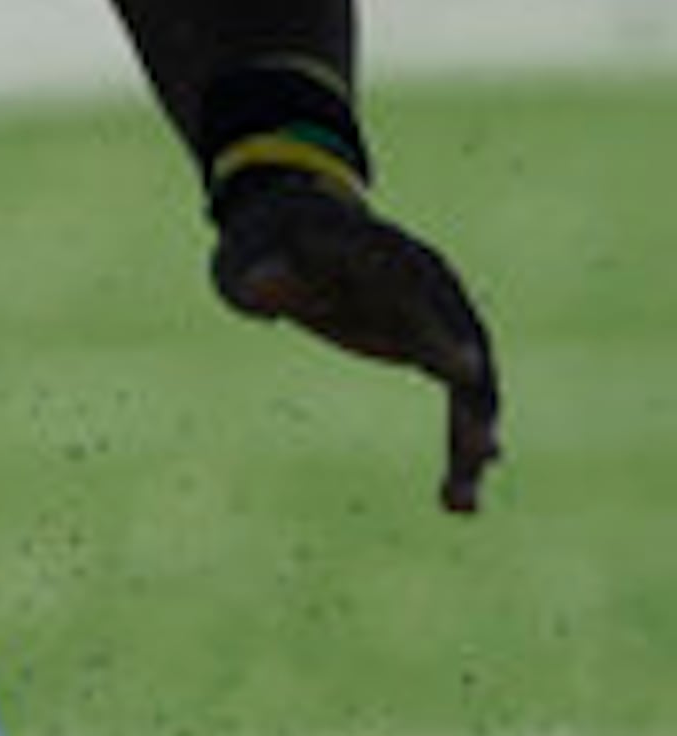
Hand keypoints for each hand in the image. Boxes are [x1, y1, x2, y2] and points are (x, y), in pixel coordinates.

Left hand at [212, 177, 503, 513]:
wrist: (294, 230)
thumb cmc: (268, 243)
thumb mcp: (251, 252)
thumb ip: (261, 270)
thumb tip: (263, 286)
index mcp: (387, 252)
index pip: (423, 291)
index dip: (443, 330)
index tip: (465, 370)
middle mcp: (429, 284)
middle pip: (464, 343)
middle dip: (475, 398)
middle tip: (484, 452)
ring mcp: (440, 317)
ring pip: (472, 383)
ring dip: (472, 440)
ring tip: (459, 506)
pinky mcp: (437, 346)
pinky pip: (462, 398)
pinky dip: (463, 441)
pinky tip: (460, 497)